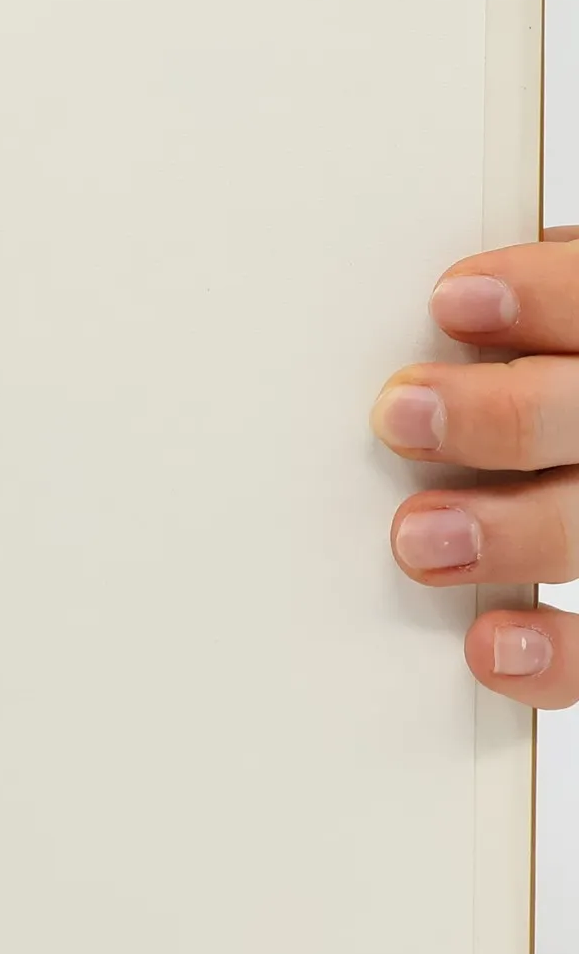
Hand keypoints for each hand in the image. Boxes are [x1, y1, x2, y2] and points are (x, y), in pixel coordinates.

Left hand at [377, 229, 578, 705]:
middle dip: (501, 416)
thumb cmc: (502, 388)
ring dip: (510, 533)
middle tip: (402, 417)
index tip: (451, 302)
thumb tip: (404, 314)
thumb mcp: (501, 341)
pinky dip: (550, 654)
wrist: (531, 458)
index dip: (540, 299)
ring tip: (417, 537)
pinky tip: (488, 645)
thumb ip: (478, 327)